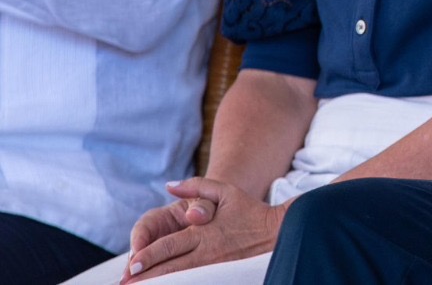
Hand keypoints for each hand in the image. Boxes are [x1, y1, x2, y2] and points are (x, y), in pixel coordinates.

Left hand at [122, 178, 283, 280]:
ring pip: (180, 278)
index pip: (169, 246)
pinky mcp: (221, 275)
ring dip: (158, 284)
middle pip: (170, 267)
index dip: (148, 256)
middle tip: (126, 283)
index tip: (132, 264)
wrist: (278, 231)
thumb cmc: (250, 211)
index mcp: (202, 232)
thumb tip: (169, 185)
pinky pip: (196, 282)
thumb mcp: (225, 191)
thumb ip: (195, 186)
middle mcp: (206, 252)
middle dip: (146, 276)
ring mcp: (214, 266)